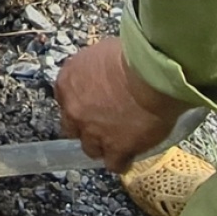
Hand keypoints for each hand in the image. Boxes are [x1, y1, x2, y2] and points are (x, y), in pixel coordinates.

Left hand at [55, 38, 187, 173]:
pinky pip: (114, 164)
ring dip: (103, 145)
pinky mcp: (115, 149)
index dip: (80, 103)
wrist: (152, 75)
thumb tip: (102, 72)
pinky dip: (122, 161)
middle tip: (104, 123)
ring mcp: (93, 132)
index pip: (65, 99)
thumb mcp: (103, 51)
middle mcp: (74, 109)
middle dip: (85, 127)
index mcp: (68, 82)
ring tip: (119, 141)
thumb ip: (95, 68)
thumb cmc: (132, 55)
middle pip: (72, 127)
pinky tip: (130, 156)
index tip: (92, 103)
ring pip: (90, 148)